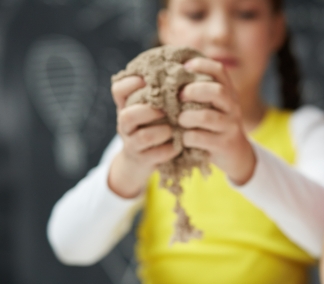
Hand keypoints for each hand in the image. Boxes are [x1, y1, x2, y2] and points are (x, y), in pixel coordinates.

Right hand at [109, 76, 178, 197]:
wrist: (141, 159)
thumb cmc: (152, 125)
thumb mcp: (150, 106)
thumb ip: (159, 90)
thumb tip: (185, 63)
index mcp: (126, 106)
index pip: (118, 90)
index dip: (131, 83)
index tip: (148, 80)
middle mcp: (124, 124)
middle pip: (127, 115)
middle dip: (149, 111)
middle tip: (166, 109)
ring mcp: (132, 144)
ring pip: (142, 137)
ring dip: (162, 131)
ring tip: (175, 128)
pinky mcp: (142, 160)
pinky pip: (156, 155)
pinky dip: (170, 149)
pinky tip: (179, 144)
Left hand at [178, 58, 253, 184]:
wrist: (236, 154)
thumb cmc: (215, 126)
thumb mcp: (213, 106)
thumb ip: (199, 91)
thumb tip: (170, 73)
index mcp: (229, 93)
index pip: (219, 71)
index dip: (201, 65)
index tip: (184, 67)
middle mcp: (233, 107)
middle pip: (217, 91)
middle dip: (193, 91)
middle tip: (179, 96)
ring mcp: (230, 126)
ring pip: (206, 117)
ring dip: (186, 117)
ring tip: (179, 120)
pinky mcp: (224, 145)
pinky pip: (200, 138)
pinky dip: (186, 137)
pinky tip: (182, 138)